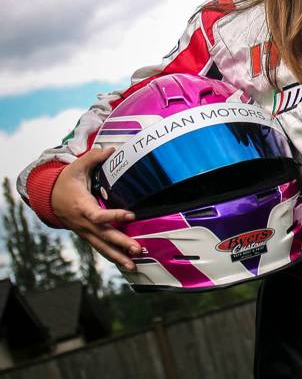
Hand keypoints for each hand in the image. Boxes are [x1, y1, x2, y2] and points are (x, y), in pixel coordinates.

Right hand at [52, 146, 140, 270]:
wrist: (49, 198)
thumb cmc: (66, 181)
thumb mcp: (77, 166)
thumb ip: (94, 157)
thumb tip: (112, 149)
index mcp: (82, 206)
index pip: (98, 215)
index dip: (114, 216)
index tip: (131, 215)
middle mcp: (83, 222)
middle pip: (103, 236)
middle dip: (121, 244)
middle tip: (138, 249)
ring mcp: (85, 231)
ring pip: (102, 246)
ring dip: (118, 257)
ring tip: (134, 266)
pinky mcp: (88, 235)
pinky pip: (100, 247)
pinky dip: (112, 256)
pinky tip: (126, 264)